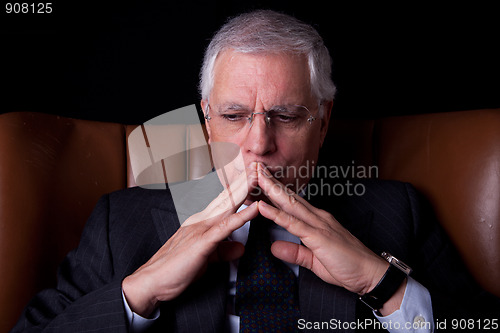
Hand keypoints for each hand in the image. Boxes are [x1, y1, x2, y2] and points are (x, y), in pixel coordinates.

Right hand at [122, 163, 258, 316]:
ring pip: (228, 206)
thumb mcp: (206, 259)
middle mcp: (202, 221)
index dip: (238, 189)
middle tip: (258, 166)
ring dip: (244, 190)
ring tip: (258, 176)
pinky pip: (226, 227)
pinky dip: (242, 217)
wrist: (151, 282)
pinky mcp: (202, 242)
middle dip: (243, 182)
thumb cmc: (174, 270)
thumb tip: (240, 247)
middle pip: (227, 198)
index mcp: (202, 223)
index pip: (224, 203)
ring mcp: (201, 229)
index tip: (251, 177)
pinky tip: (255, 209)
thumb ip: (223, 251)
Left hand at [256, 163, 403, 314]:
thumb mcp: (314, 259)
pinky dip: (276, 214)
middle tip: (256, 168)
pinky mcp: (318, 237)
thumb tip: (274, 247)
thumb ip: (295, 252)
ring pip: (290, 204)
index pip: (293, 203)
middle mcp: (317, 218)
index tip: (262, 181)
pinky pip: (293, 224)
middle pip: (290, 197)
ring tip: (256, 177)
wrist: (371, 274)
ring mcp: (318, 225)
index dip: (276, 192)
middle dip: (271, 182)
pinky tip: (263, 206)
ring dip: (271, 190)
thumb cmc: (347, 266)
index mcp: (317, 221)